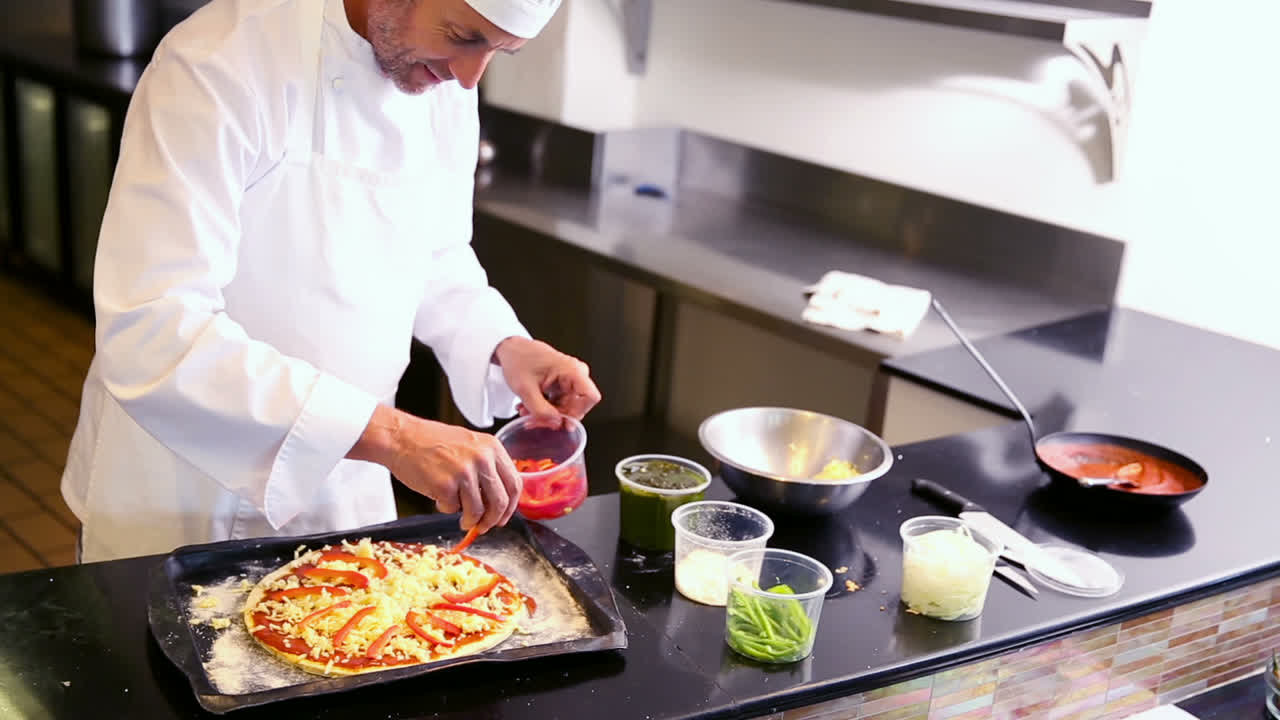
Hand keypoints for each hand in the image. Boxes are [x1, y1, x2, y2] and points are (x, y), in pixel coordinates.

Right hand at [348, 406, 521, 532]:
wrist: (401, 437)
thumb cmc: (432, 442)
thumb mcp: (469, 445)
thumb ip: (487, 466)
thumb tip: (499, 499)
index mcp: (492, 447)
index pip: (514, 484)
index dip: (511, 507)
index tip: (503, 517)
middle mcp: (482, 458)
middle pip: (501, 501)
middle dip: (492, 520)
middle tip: (483, 526)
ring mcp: (464, 472)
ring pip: (478, 511)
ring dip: (470, 520)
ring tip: (460, 517)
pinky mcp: (445, 485)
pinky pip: (453, 509)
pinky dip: (446, 508)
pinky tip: (439, 497)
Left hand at [494, 337, 601, 426]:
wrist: (511, 349)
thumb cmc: (518, 359)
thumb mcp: (525, 389)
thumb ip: (541, 410)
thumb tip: (556, 423)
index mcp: (571, 370)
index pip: (591, 397)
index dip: (578, 413)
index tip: (562, 420)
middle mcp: (574, 374)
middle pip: (576, 406)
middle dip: (554, 417)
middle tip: (535, 420)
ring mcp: (568, 380)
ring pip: (566, 407)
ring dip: (546, 414)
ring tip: (527, 412)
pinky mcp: (561, 384)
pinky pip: (559, 403)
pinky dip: (544, 408)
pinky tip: (529, 408)